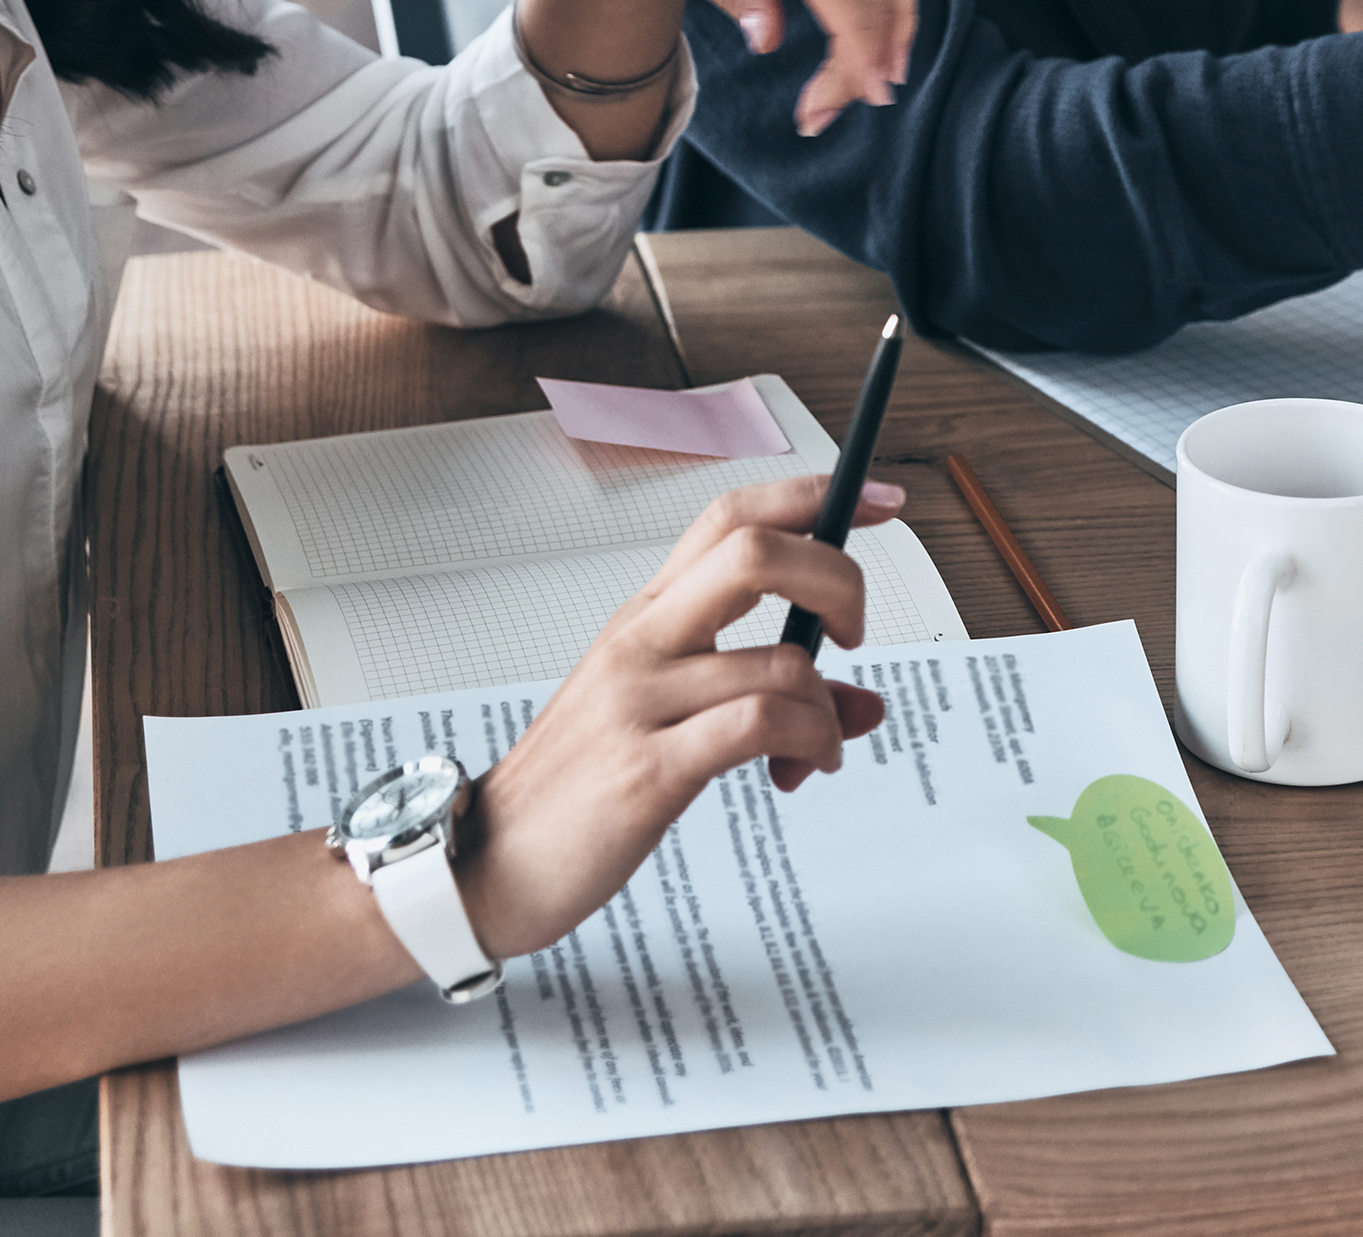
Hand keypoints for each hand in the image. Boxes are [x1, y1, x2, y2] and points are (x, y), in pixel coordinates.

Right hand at [451, 475, 895, 964]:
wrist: (484, 864)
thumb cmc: (575, 788)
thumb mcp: (667, 721)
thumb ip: (761, 695)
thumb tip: (862, 702)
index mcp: (645, 616)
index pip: (731, 518)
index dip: (813, 497)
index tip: (879, 501)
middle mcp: (642, 641)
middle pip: (755, 550)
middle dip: (838, 577)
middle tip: (855, 632)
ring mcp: (641, 701)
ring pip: (778, 658)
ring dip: (827, 706)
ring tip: (819, 748)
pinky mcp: (648, 769)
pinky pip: (759, 724)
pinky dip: (809, 741)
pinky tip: (803, 768)